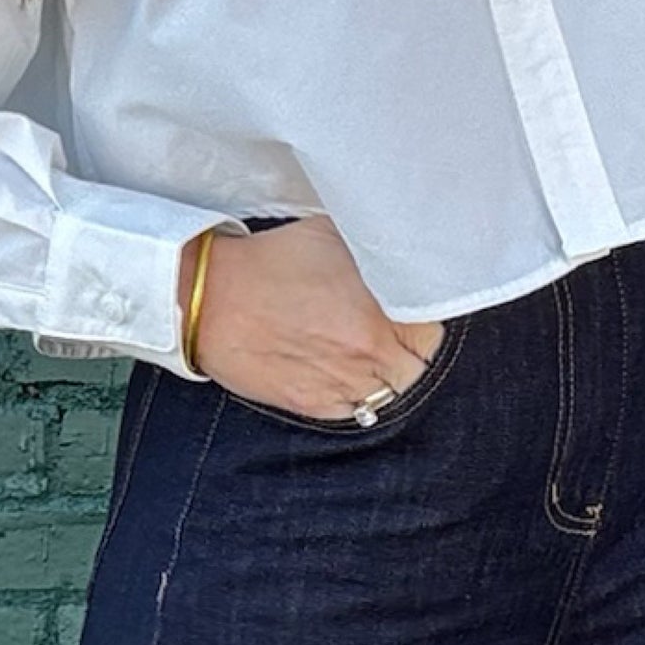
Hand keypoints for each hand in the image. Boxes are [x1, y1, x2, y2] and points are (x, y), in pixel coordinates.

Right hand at [181, 217, 443, 421]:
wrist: (211, 300)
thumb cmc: (271, 261)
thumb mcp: (334, 235)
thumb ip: (376, 248)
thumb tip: (403, 246)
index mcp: (378, 316)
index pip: (433, 329)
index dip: (428, 313)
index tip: (418, 304)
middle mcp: (365, 358)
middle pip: (419, 366)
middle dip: (414, 347)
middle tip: (398, 328)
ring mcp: (340, 387)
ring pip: (391, 393)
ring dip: (390, 373)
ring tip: (372, 349)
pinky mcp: (314, 405)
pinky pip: (358, 409)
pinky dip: (361, 392)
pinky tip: (349, 368)